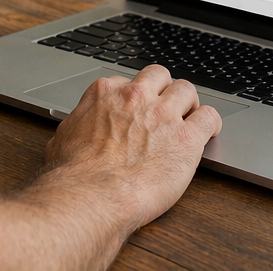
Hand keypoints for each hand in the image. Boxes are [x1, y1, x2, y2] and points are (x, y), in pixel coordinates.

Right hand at [38, 65, 221, 230]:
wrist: (92, 196)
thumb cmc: (73, 176)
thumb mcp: (61, 141)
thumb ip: (75, 129)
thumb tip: (72, 135)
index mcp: (106, 94)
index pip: (128, 82)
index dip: (135, 98)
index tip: (137, 111)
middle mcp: (136, 97)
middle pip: (160, 76)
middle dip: (164, 89)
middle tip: (166, 107)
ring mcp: (163, 115)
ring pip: (187, 90)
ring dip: (188, 103)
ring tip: (189, 117)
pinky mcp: (186, 138)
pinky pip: (209, 117)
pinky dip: (211, 123)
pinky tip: (209, 131)